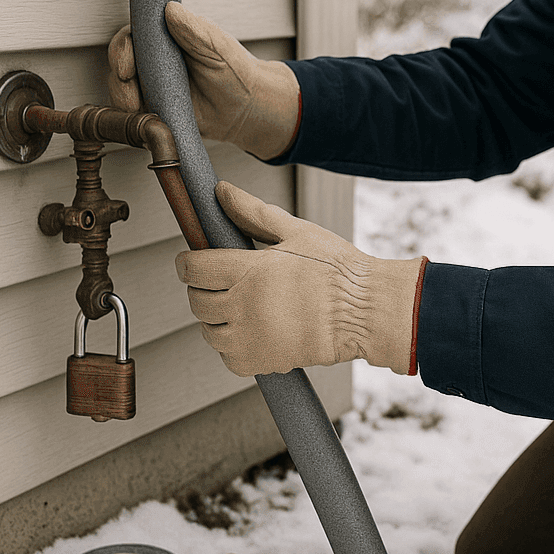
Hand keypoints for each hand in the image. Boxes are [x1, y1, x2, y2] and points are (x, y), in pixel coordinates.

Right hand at [107, 1, 301, 159]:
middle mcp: (155, 61)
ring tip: (138, 106)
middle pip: (120, 62)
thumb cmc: (235, 72)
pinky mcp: (154, 109)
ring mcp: (152, 85)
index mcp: (166, 38)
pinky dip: (134, 117)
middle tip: (128, 83)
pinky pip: (134, 113)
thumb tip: (171, 9)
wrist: (245, 108)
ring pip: (122, 89)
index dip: (123, 47)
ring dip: (123, 98)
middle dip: (118, 75)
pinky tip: (148, 118)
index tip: (126, 63)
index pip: (133, 35)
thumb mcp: (216, 46)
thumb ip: (194, 29)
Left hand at [176, 182, 426, 376]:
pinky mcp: (261, 362)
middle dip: (202, 288)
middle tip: (222, 281)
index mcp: (248, 270)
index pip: (192, 268)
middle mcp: (243, 306)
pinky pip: (228, 357)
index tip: (193, 261)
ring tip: (239, 306)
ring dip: (216, 318)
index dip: (188, 262)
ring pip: (208, 330)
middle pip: (196, 300)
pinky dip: (232, 345)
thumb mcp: (296, 231)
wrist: (365, 310)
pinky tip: (251, 330)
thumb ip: (252, 212)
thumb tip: (223, 192)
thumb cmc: (337, 270)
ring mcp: (250, 338)